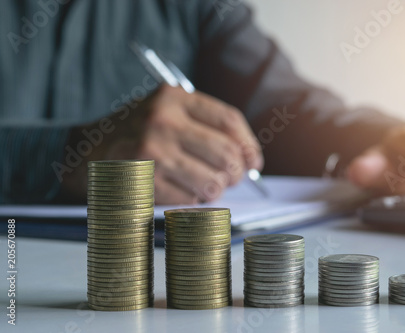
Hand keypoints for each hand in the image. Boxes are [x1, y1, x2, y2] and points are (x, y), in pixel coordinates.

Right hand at [62, 85, 262, 203]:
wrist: (86, 149)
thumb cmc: (136, 132)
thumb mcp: (166, 111)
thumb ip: (204, 125)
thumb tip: (247, 159)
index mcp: (173, 97)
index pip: (229, 121)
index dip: (249, 145)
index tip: (253, 161)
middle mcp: (163, 120)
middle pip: (226, 154)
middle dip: (236, 173)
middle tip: (231, 178)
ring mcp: (151, 152)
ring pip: (212, 183)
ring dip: (216, 191)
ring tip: (207, 187)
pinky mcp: (142, 181)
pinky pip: (189, 201)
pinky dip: (193, 202)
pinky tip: (183, 192)